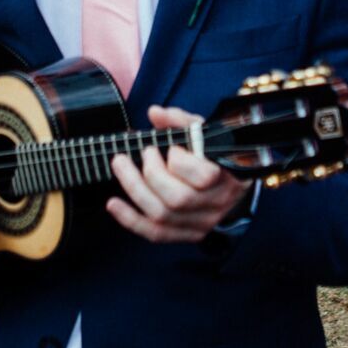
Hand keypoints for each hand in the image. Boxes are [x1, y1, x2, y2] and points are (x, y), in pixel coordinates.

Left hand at [106, 106, 248, 243]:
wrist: (234, 182)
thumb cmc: (217, 154)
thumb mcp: (206, 133)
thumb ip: (182, 121)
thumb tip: (155, 113)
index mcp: (227, 176)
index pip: (203, 177)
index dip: (180, 161)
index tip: (172, 148)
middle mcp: (216, 204)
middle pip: (177, 199)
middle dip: (151, 173)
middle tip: (145, 152)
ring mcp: (202, 223)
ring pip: (162, 216)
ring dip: (134, 189)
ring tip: (122, 165)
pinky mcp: (187, 234)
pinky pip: (156, 234)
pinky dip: (131, 220)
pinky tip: (113, 204)